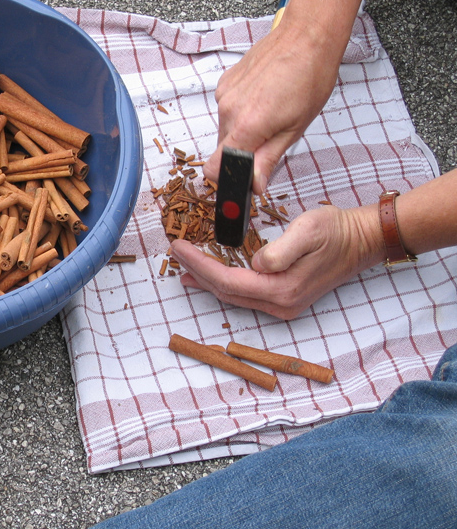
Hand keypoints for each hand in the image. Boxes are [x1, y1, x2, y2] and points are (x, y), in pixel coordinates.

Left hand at [170, 204, 385, 319]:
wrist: (362, 241)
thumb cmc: (336, 231)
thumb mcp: (308, 231)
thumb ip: (280, 251)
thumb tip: (256, 263)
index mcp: (281, 290)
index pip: (226, 280)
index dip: (198, 265)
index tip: (178, 247)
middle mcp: (280, 304)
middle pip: (225, 291)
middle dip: (196, 273)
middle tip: (175, 254)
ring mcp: (283, 305)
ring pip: (233, 295)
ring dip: (206, 280)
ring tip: (184, 267)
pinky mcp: (284, 299)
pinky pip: (244, 294)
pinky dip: (223, 283)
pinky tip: (210, 275)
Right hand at [203, 22, 341, 193]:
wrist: (307, 36)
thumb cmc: (310, 77)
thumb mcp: (295, 128)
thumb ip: (268, 159)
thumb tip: (254, 185)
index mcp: (245, 125)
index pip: (214, 168)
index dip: (228, 179)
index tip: (244, 179)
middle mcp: (227, 110)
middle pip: (222, 149)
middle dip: (242, 153)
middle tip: (271, 140)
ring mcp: (224, 94)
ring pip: (226, 129)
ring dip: (244, 131)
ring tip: (272, 114)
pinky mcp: (225, 83)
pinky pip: (228, 110)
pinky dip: (242, 113)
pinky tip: (265, 99)